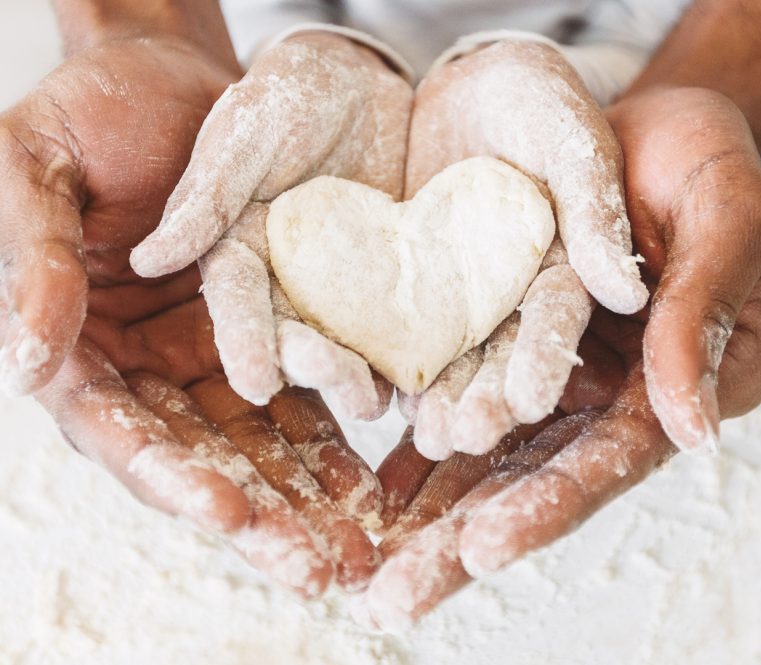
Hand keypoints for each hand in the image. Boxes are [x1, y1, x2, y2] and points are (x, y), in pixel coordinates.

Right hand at [0, 36, 382, 597]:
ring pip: (262, 442)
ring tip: (360, 547)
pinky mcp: (268, 334)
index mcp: (83, 347)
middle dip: (261, 516)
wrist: (165, 78)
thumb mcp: (34, 170)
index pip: (123, 431)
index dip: (171, 475)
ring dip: (309, 499)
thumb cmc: (88, 112)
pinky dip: (335, 437)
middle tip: (316, 569)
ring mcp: (212, 356)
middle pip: (204, 459)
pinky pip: (304, 394)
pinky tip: (373, 478)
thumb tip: (26, 363)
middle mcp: (150, 368)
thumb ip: (34, 263)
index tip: (226, 510)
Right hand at [130, 31, 411, 416]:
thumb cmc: (292, 95)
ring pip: (345, 338)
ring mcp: (340, 286)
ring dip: (358, 373)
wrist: (362, 82)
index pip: (236, 303)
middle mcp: (285, 281)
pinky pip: (397, 320)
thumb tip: (148, 260)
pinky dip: (408, 350)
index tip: (255, 384)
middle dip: (312, 365)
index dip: (245, 343)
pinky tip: (423, 380)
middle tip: (338, 386)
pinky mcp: (390, 282)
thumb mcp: (246, 134)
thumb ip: (207, 196)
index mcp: (240, 251)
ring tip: (376, 402)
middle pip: (294, 332)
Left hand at [358, 86, 760, 629]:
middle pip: (533, 480)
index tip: (482, 550)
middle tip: (396, 600)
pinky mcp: (508, 345)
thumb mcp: (728, 222)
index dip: (548, 507)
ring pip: (487, 455)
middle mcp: (605, 396)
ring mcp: (552, 375)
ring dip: (427, 512)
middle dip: (463, 541)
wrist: (640, 133)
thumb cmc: (707, 167)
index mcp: (673, 384)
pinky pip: (461, 399)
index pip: (607, 461)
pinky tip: (378, 482)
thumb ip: (705, 315)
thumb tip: (696, 430)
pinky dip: (420, 442)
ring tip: (367, 565)